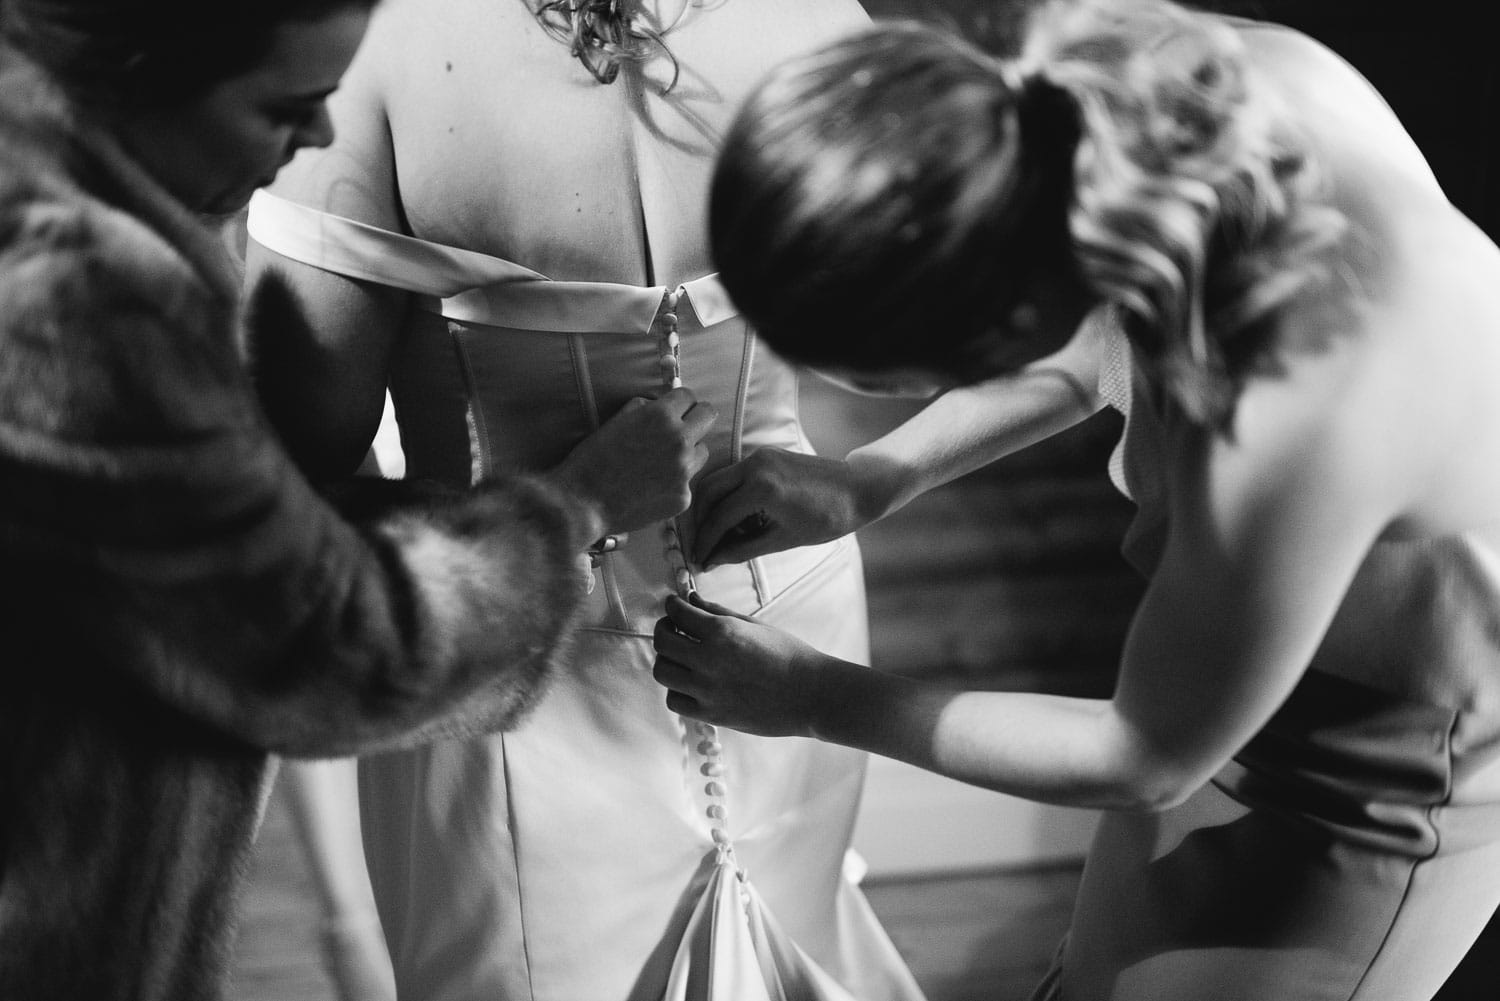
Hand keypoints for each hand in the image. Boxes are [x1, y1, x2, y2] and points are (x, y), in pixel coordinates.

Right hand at [550, 387, 717, 535]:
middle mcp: (679, 440)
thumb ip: (645, 408)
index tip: (673, 410)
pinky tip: (652, 487)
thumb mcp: (616, 421)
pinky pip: (688, 481)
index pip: (689, 395)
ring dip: (688, 452)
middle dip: (695, 418)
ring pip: (702, 451)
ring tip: (662, 462)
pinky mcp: (684, 496)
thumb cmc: (593, 459)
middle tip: (681, 428)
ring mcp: (685, 471)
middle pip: (708, 416)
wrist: (583, 503)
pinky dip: (675, 482)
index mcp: (661, 416)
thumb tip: (663, 404)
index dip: (678, 402)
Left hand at [651, 592, 834, 737]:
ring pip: (662, 671)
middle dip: (664, 629)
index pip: (677, 613)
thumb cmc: (788, 654)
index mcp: (722, 632)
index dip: (671, 606)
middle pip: (662, 642)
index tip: (674, 606)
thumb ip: (718, 611)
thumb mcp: (754, 625)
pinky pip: (675, 700)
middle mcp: (709, 660)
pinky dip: (677, 689)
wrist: (811, 694)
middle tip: (674, 628)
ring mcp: (707, 690)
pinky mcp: (711, 714)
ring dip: (668, 659)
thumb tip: (691, 599)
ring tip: (681, 656)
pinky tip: (690, 682)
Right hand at [691, 449, 878, 566]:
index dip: (705, 542)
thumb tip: (713, 560)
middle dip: (699, 521)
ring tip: (716, 535)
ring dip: (711, 507)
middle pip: (708, 492)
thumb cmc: (828, 518)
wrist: (858, 488)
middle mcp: (756, 465)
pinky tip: (735, 519)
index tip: (698, 560)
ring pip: (718, 480)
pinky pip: (734, 475)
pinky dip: (728, 496)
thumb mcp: (784, 539)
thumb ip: (743, 549)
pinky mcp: (765, 454)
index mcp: (762, 488)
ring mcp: (760, 456)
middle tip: (699, 546)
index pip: (719, 517)